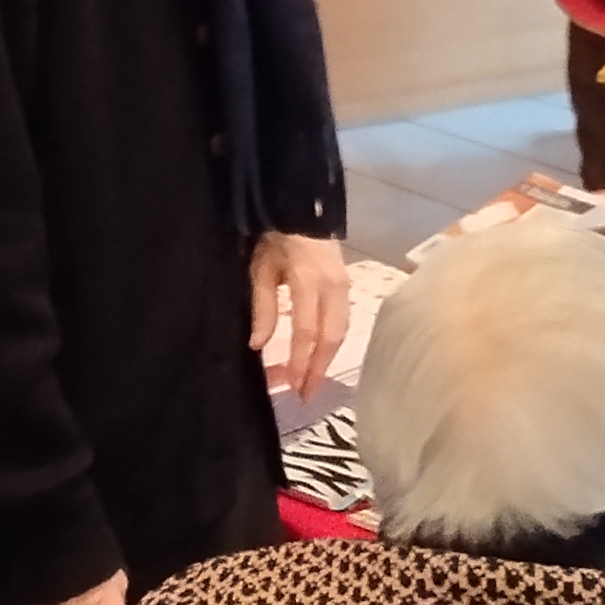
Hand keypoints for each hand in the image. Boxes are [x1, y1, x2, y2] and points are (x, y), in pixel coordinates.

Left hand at [253, 230, 351, 395]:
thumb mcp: (260, 270)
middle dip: (318, 369)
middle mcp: (333, 288)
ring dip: (326, 359)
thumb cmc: (274, 239)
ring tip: (312, 382)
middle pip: (330, 337)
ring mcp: (344, 286)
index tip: (292, 385)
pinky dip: (331, 343)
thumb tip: (258, 345)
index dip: (299, 361)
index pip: (306, 332)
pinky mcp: (347, 285)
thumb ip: (263, 308)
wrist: (302, 209)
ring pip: (340, 331)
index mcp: (309, 283)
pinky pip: (342, 321)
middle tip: (306, 395)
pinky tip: (319, 357)